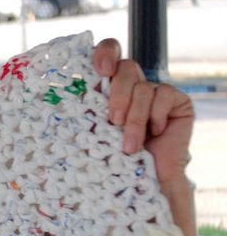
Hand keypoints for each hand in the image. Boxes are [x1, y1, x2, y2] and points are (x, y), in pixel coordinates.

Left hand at [92, 38, 193, 185]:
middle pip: (126, 67)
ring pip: (143, 87)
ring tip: (129, 145)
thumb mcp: (92, 132)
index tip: (102, 69)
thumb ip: (84, 110)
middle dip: (117, 95)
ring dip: (134, 118)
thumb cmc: (112, 159)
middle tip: (113, 121)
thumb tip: (58, 91)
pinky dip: (155, 116)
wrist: (145, 183)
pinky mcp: (176, 100)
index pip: (108, 53)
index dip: (105, 53)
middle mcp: (132, 84)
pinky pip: (164, 94)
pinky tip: (154, 133)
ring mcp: (155, 90)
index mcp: (108, 86)